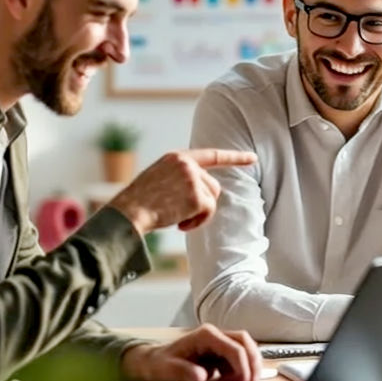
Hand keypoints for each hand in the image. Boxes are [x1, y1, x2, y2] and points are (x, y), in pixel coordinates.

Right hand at [107, 148, 255, 233]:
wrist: (128, 213)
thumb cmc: (140, 202)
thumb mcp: (159, 179)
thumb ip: (181, 177)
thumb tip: (206, 192)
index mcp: (177, 157)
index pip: (211, 155)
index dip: (234, 158)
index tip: (253, 158)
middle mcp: (186, 163)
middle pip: (214, 186)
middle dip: (204, 203)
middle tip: (181, 215)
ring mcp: (192, 178)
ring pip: (212, 199)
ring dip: (199, 214)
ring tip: (178, 219)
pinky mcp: (195, 195)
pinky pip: (209, 212)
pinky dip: (198, 222)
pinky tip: (181, 225)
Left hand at [120, 325, 261, 380]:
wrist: (152, 363)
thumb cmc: (159, 365)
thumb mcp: (167, 370)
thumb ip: (184, 371)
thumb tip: (201, 376)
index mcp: (205, 335)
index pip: (234, 348)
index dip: (243, 366)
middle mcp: (215, 335)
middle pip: (244, 342)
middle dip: (253, 362)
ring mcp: (218, 344)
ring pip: (245, 348)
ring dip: (251, 365)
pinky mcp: (219, 354)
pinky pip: (238, 358)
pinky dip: (244, 369)